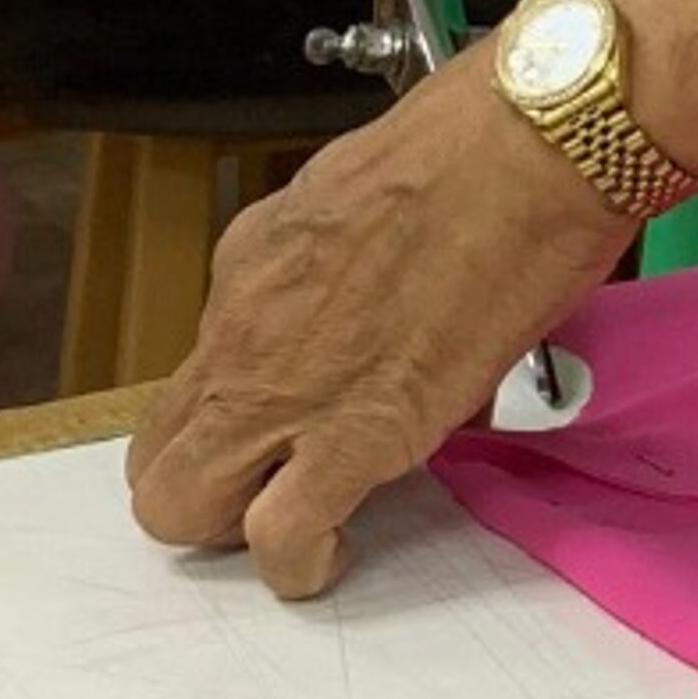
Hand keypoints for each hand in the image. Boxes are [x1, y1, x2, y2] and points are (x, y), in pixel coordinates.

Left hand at [125, 43, 633, 596]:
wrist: (536, 139)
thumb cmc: (485, 136)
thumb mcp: (376, 184)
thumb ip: (355, 251)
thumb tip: (388, 296)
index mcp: (257, 255)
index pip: (205, 362)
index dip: (247, 399)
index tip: (294, 406)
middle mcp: (245, 326)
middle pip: (161, 449)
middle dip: (207, 482)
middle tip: (276, 481)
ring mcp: (286, 387)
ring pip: (180, 504)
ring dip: (232, 526)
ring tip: (302, 523)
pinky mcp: (354, 435)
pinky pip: (281, 536)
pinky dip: (300, 562)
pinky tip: (334, 554)